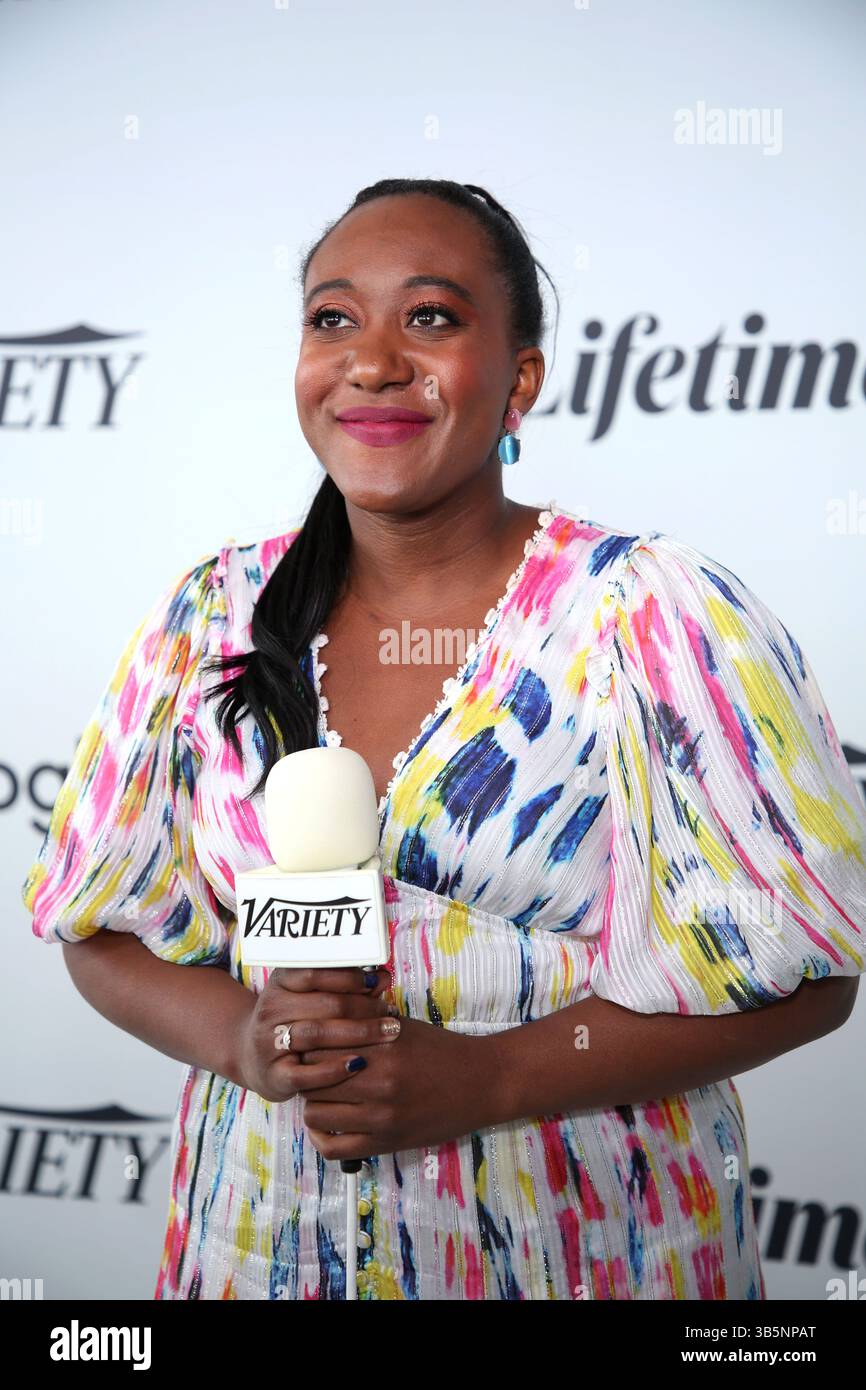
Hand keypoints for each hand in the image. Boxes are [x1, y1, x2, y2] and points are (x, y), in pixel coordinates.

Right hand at [237, 966, 396, 1102]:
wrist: (253, 1057)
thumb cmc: (295, 1021)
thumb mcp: (312, 997)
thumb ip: (345, 986)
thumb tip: (383, 976)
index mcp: (280, 983)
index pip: (316, 973)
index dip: (351, 977)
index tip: (377, 982)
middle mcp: (270, 1009)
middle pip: (325, 1004)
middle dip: (365, 1008)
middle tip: (390, 1013)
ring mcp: (268, 1043)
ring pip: (317, 1033)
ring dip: (359, 1033)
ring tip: (388, 1033)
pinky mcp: (273, 1075)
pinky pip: (306, 1074)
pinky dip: (334, 1069)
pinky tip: (359, 1064)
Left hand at [300, 1018, 499, 1160]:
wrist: (482, 1083)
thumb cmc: (442, 1050)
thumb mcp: (402, 1027)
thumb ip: (364, 1024)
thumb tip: (323, 1022)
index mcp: (382, 1048)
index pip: (319, 1047)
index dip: (308, 1045)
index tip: (309, 1045)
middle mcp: (379, 1084)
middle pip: (312, 1080)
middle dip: (306, 1073)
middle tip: (311, 1070)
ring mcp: (382, 1118)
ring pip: (316, 1113)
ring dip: (313, 1103)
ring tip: (323, 1094)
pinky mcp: (386, 1144)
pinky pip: (333, 1147)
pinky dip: (321, 1136)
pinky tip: (328, 1123)